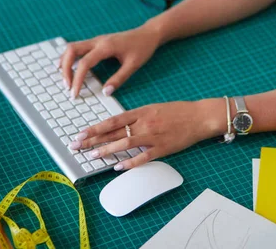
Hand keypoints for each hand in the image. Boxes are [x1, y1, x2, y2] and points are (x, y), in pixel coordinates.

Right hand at [59, 24, 160, 98]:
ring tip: (66, 80)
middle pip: (71, 50)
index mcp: (106, 46)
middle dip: (66, 69)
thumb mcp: (133, 65)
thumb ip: (119, 79)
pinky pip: (78, 47)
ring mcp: (96, 39)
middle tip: (67, 87)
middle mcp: (98, 40)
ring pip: (72, 47)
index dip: (77, 79)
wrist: (148, 33)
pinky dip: (70, 57)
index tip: (75, 94)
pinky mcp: (97, 41)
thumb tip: (105, 93)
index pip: (85, 63)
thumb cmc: (142, 48)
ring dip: (65, 62)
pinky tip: (69, 67)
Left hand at [69, 99, 225, 169]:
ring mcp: (153, 136)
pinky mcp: (162, 149)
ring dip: (107, 151)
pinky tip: (118, 167)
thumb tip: (118, 125)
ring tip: (92, 156)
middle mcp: (144, 123)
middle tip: (77, 145)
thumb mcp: (153, 108)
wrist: (198, 116)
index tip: (81, 132)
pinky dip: (130, 163)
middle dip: (93, 139)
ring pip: (125, 144)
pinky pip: (143, 157)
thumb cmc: (176, 111)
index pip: (113, 121)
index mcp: (141, 111)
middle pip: (114, 132)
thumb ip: (136, 116)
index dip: (95, 127)